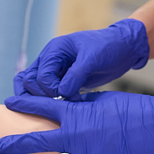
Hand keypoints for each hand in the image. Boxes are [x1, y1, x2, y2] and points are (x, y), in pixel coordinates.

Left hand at [0, 90, 153, 153]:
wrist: (149, 126)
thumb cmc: (125, 109)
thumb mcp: (96, 101)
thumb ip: (77, 107)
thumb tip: (64, 109)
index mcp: (73, 114)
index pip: (40, 106)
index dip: (23, 103)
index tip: (9, 101)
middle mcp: (73, 135)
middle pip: (36, 140)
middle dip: (14, 143)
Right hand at [14, 18, 148, 98]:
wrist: (122, 49)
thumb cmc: (107, 46)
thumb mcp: (92, 58)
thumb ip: (76, 75)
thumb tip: (61, 93)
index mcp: (54, 50)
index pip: (39, 75)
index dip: (49, 89)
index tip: (65, 94)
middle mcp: (51, 60)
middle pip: (30, 82)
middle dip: (42, 95)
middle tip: (61, 102)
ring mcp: (56, 71)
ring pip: (35, 88)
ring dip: (42, 99)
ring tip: (59, 106)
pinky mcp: (64, 81)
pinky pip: (49, 93)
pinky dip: (51, 101)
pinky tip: (64, 107)